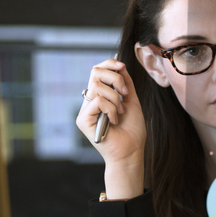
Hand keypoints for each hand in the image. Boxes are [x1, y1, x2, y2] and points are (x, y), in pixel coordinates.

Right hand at [76, 58, 146, 198]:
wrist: (131, 152)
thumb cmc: (132, 131)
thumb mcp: (132, 102)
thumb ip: (126, 84)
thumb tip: (121, 65)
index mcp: (100, 96)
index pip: (98, 71)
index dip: (109, 64)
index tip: (122, 66)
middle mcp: (90, 101)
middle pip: (95, 73)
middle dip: (115, 78)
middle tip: (125, 93)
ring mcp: (85, 110)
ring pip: (97, 87)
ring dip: (115, 98)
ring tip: (120, 112)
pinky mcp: (82, 120)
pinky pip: (97, 101)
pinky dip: (111, 109)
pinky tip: (114, 120)